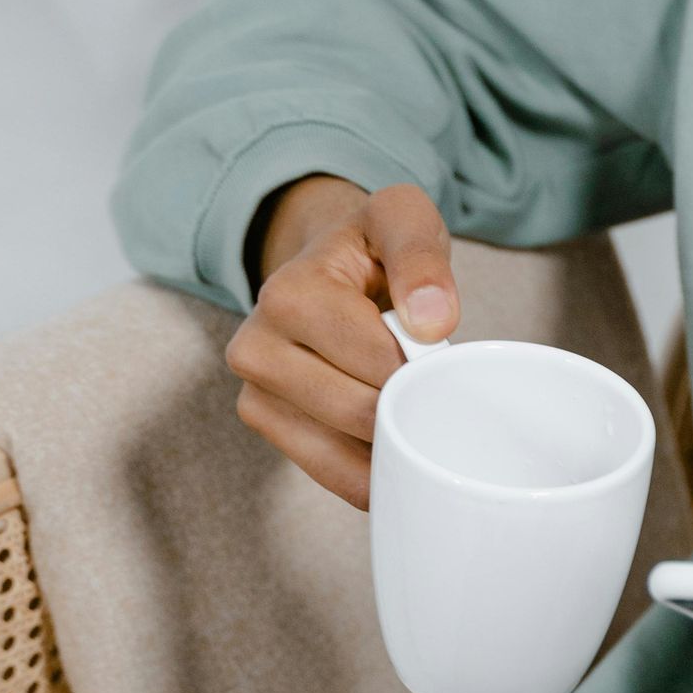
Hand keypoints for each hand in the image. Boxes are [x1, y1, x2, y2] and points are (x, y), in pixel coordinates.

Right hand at [225, 175, 459, 507]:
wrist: (332, 264)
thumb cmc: (372, 246)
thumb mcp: (403, 220)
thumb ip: (421, 257)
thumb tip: (432, 322)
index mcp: (289, 294)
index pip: (377, 361)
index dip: (423, 366)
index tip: (440, 352)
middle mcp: (255, 346)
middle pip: (358, 412)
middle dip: (408, 405)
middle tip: (432, 382)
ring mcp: (253, 391)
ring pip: (342, 451)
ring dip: (392, 443)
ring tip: (415, 410)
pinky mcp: (263, 422)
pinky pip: (327, 472)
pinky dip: (370, 471)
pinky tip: (394, 448)